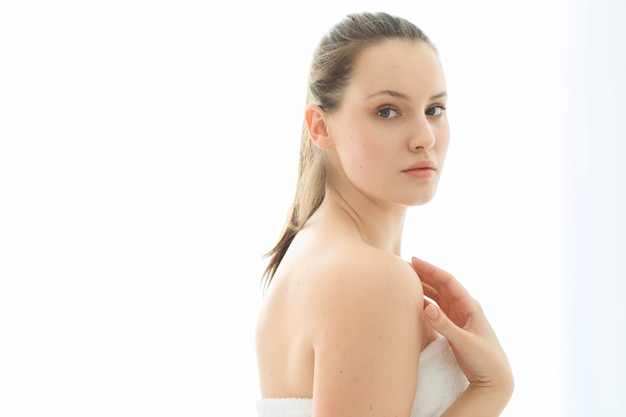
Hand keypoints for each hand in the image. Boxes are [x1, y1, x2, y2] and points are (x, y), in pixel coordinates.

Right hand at [411, 257, 513, 397]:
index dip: (431, 269)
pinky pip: (437, 308)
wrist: (494, 379)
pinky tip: (414, 300)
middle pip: (441, 285)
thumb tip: (427, 306)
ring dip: (423, 286)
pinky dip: (425, 301)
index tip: (414, 261)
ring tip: (406, 279)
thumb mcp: (465, 342)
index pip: (448, 281)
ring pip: (438, 295)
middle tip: (404, 265)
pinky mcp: (453, 327)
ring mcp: (458, 316)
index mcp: (470, 306)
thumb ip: (445, 325)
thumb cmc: (485, 360)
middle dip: (424, 274)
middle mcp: (464, 307)